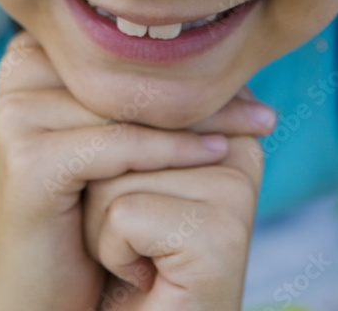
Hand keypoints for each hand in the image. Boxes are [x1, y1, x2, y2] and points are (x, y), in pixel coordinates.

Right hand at [0, 31, 241, 310]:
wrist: (34, 289)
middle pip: (130, 74)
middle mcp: (19, 70)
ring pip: (130, 107)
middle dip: (202, 91)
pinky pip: (119, 145)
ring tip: (256, 128)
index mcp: (35, 51)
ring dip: (200, 119)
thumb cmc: (80, 205)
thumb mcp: (108, 131)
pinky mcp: (28, 158)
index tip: (247, 79)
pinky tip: (218, 154)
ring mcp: (17, 113)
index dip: (191, 62)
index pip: (127, 45)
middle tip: (264, 110)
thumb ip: (137, 83)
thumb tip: (220, 37)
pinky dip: (172, 151)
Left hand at [84, 86, 275, 310]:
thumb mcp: (124, 167)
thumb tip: (96, 63)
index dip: (106, 146)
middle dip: (102, 183)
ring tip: (137, 251)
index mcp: (225, 121)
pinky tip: (142, 275)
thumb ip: (129, 112)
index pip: (134, 99)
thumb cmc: (118, 250)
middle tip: (132, 228)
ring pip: (117, 172)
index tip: (129, 192)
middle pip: (123, 129)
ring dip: (102, 223)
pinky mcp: (219, 235)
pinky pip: (122, 216)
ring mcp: (237, 191)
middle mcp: (242, 147)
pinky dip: (112, 252)